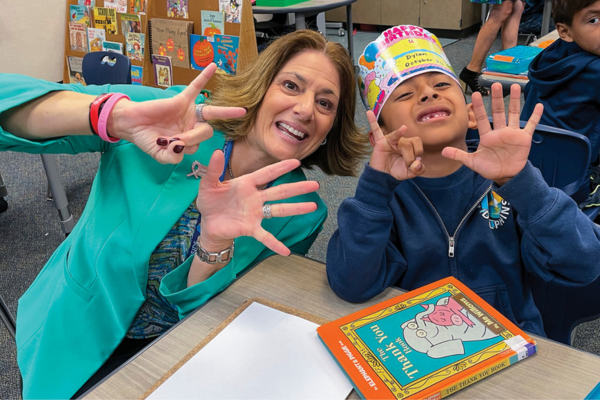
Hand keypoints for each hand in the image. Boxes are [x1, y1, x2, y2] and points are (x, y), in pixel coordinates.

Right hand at [108, 63, 245, 163]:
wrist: (131, 124)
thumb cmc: (146, 139)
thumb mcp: (159, 155)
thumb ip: (172, 158)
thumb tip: (180, 147)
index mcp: (189, 140)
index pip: (198, 144)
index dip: (187, 146)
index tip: (171, 145)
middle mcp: (192, 126)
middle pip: (207, 131)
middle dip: (194, 137)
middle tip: (176, 138)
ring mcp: (188, 112)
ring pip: (209, 113)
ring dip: (224, 112)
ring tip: (240, 112)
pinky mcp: (181, 99)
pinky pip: (196, 87)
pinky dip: (204, 77)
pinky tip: (214, 66)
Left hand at [196, 150, 319, 255]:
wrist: (207, 222)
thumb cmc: (210, 201)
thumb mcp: (208, 184)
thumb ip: (213, 170)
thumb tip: (216, 151)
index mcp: (246, 184)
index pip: (266, 174)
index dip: (281, 168)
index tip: (296, 162)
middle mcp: (255, 198)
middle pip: (280, 191)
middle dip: (297, 188)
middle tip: (315, 185)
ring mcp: (255, 214)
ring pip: (279, 210)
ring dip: (296, 208)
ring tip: (312, 206)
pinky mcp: (250, 228)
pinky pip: (265, 236)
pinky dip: (275, 244)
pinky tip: (286, 251)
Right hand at [367, 110, 424, 179]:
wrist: (383, 176)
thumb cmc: (397, 171)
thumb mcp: (410, 173)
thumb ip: (418, 170)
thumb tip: (418, 164)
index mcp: (409, 145)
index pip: (417, 142)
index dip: (418, 152)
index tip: (415, 164)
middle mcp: (401, 140)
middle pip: (408, 142)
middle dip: (410, 155)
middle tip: (407, 165)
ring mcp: (390, 140)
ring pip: (397, 137)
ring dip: (403, 148)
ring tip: (400, 151)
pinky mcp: (380, 142)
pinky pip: (376, 130)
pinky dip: (372, 121)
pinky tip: (369, 113)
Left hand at [441, 83, 543, 185]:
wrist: (505, 176)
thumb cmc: (489, 168)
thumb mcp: (472, 162)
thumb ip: (459, 155)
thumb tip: (443, 151)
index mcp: (486, 136)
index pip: (481, 118)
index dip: (478, 107)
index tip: (475, 94)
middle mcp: (499, 131)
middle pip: (498, 112)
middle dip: (496, 99)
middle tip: (495, 85)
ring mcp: (512, 133)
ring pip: (513, 114)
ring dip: (515, 101)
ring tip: (514, 86)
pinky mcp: (524, 138)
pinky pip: (531, 125)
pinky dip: (535, 116)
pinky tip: (539, 106)